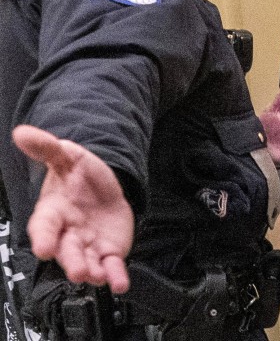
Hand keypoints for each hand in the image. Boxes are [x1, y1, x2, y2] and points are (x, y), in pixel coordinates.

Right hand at [12, 125, 133, 293]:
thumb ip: (47, 147)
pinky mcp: (109, 251)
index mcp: (53, 212)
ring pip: (87, 262)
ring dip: (91, 272)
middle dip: (71, 262)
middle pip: (67, 250)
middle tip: (77, 271)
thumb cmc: (79, 176)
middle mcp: (68, 233)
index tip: (44, 248)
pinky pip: (111, 266)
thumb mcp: (67, 156)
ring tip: (96, 277)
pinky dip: (115, 277)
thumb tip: (22, 132)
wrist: (105, 185)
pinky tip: (120, 284)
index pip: (44, 227)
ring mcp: (88, 245)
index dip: (44, 237)